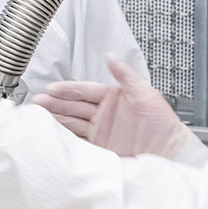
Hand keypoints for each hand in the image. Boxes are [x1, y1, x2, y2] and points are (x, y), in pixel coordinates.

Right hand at [34, 54, 192, 157]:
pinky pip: (78, 141)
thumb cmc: (162, 124)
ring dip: (56, 119)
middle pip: (74, 106)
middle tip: (39, 101)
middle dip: (55, 103)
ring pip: (72, 123)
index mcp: (113, 98)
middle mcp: (104, 114)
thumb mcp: (145, 93)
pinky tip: (54, 134)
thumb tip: (111, 56)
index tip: (52, 88)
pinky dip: (65, 138)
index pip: (84, 90)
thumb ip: (125, 75)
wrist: (169, 152)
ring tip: (39, 116)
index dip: (67, 89)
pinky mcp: (99, 148)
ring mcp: (100, 131)